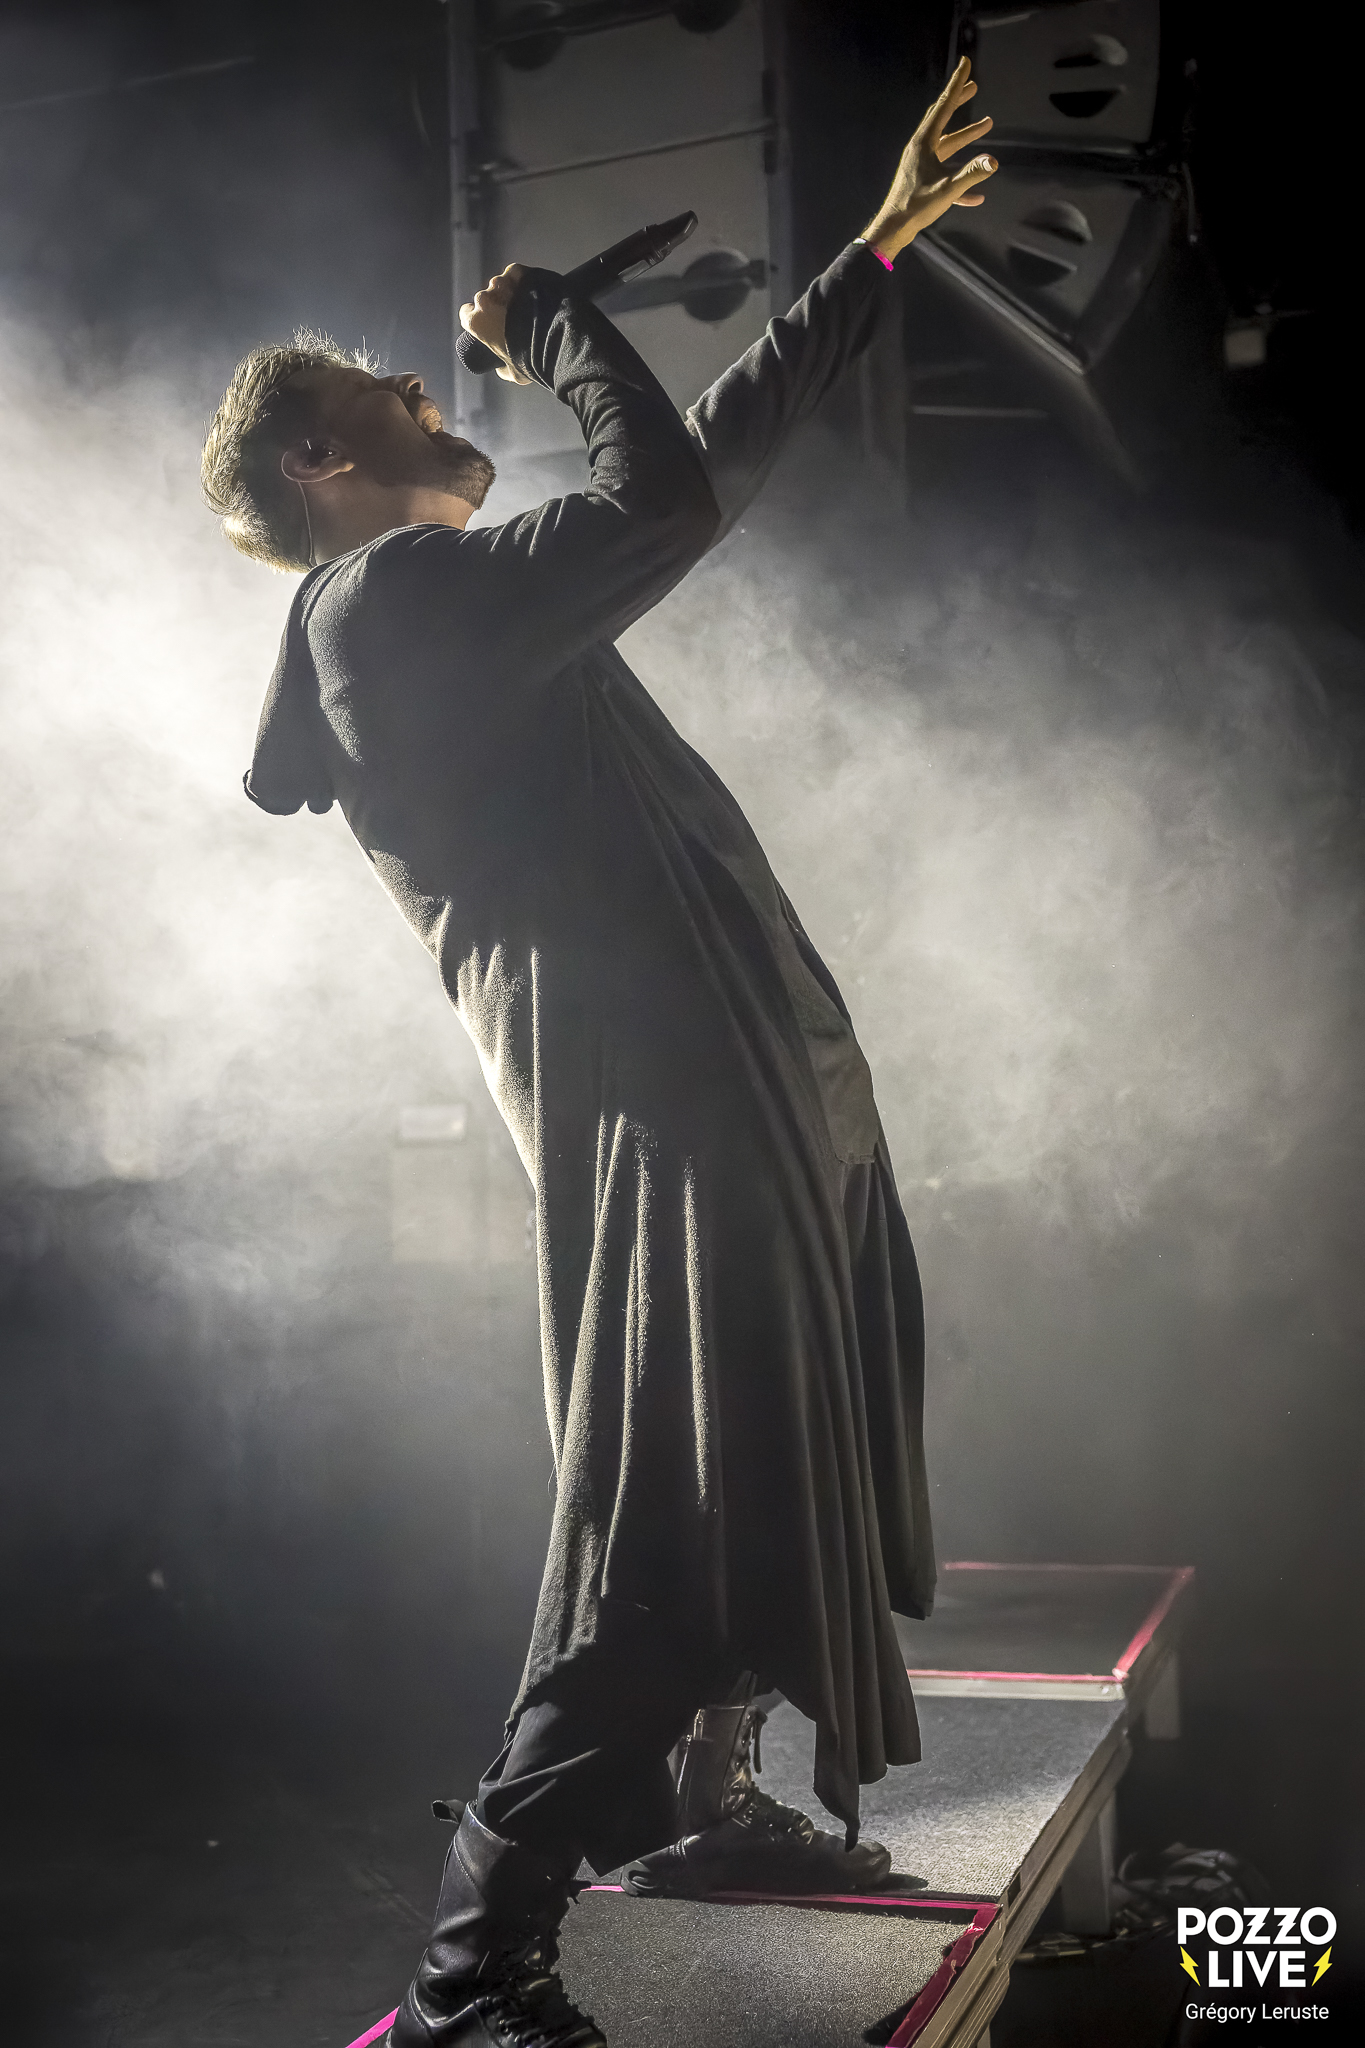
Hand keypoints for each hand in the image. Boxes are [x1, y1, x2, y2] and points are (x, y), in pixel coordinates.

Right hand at [459, 264, 532, 383]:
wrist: (559, 339)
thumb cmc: (534, 360)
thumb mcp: (514, 373)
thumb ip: (501, 368)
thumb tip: (500, 368)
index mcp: (476, 322)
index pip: (466, 314)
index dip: (477, 318)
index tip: (487, 322)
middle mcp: (484, 298)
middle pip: (484, 299)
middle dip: (495, 305)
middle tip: (514, 317)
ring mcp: (502, 283)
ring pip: (501, 285)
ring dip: (510, 293)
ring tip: (529, 305)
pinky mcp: (521, 272)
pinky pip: (518, 275)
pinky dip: (525, 281)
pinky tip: (536, 292)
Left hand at [861, 57, 995, 259]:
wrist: (894, 228)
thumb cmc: (916, 207)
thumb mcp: (948, 189)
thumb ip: (971, 174)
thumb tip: (994, 161)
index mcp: (924, 142)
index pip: (945, 106)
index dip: (957, 83)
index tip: (966, 62)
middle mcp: (921, 147)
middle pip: (942, 117)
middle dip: (959, 101)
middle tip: (973, 86)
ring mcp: (921, 162)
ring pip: (946, 142)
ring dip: (965, 134)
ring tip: (986, 124)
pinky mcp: (922, 179)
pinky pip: (945, 172)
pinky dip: (961, 177)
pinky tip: (977, 194)